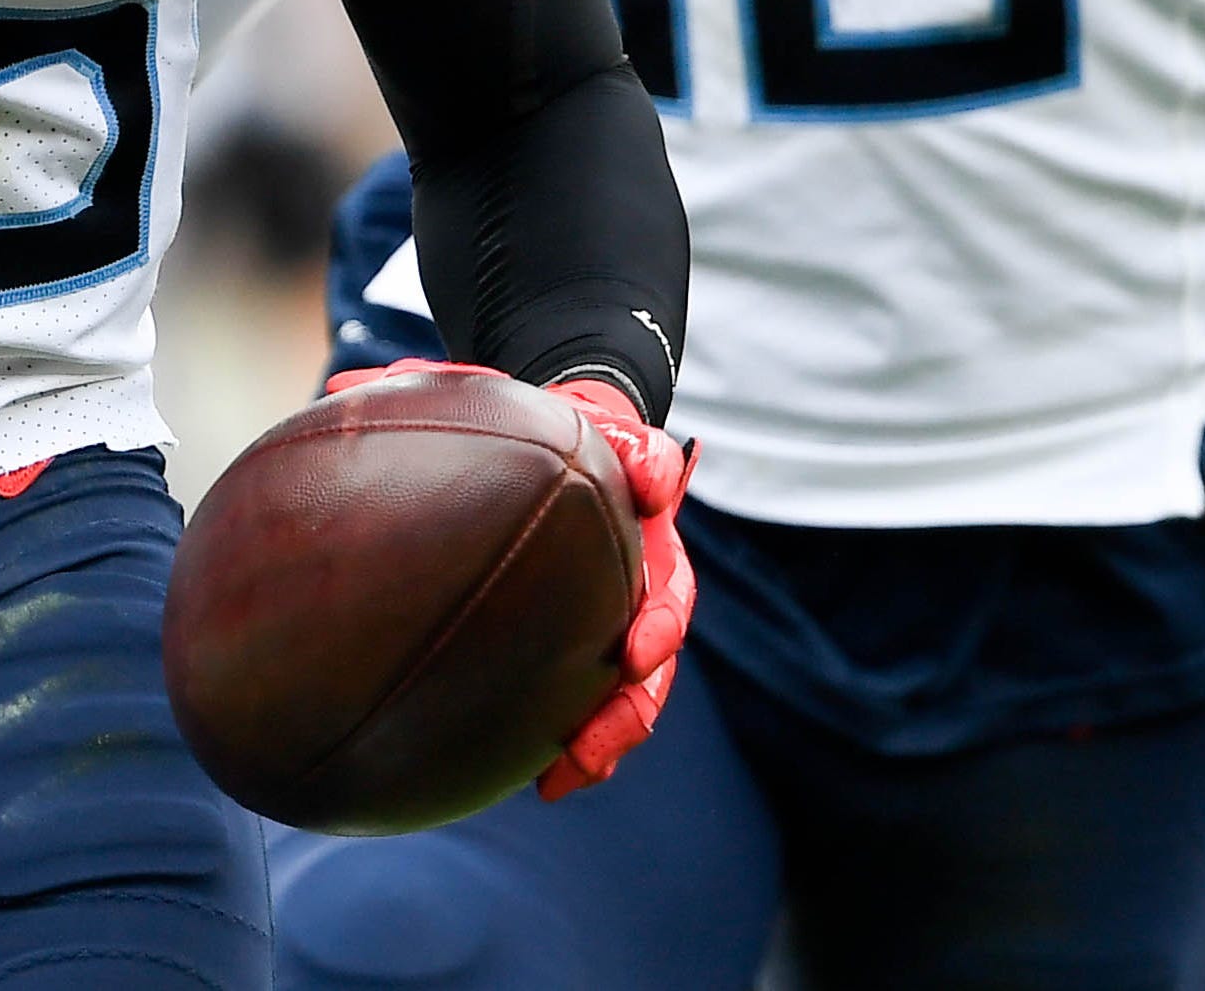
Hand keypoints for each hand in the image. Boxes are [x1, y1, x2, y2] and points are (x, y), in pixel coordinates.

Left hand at [322, 360, 699, 796]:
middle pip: (671, 591)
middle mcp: (643, 545)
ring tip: (583, 759)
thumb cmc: (525, 426)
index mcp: (624, 475)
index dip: (656, 469)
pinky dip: (585, 744)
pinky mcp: (607, 648)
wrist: (566, 453)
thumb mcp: (489, 394)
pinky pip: (605, 702)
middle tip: (635, 653)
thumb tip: (343, 384)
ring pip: (648, 670)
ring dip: (622, 717)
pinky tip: (543, 782)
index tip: (653, 486)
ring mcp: (633, 603)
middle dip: (658, 627)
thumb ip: (431, 389)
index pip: (655, 460)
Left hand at [537, 378, 696, 798]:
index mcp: (654, 552)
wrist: (560, 441)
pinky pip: (575, 704)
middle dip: (627, 715)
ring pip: (618, 703)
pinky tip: (534, 776)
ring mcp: (608, 629)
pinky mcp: (571, 647)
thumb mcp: (610, 426)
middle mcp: (639, 601)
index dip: (659, 628)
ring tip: (562, 778)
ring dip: (598, 744)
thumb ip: (639, 448)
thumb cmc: (583, 432)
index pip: (670, 596)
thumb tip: (659, 482)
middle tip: (591, 748)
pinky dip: (564, 744)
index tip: (638, 651)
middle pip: (649, 674)